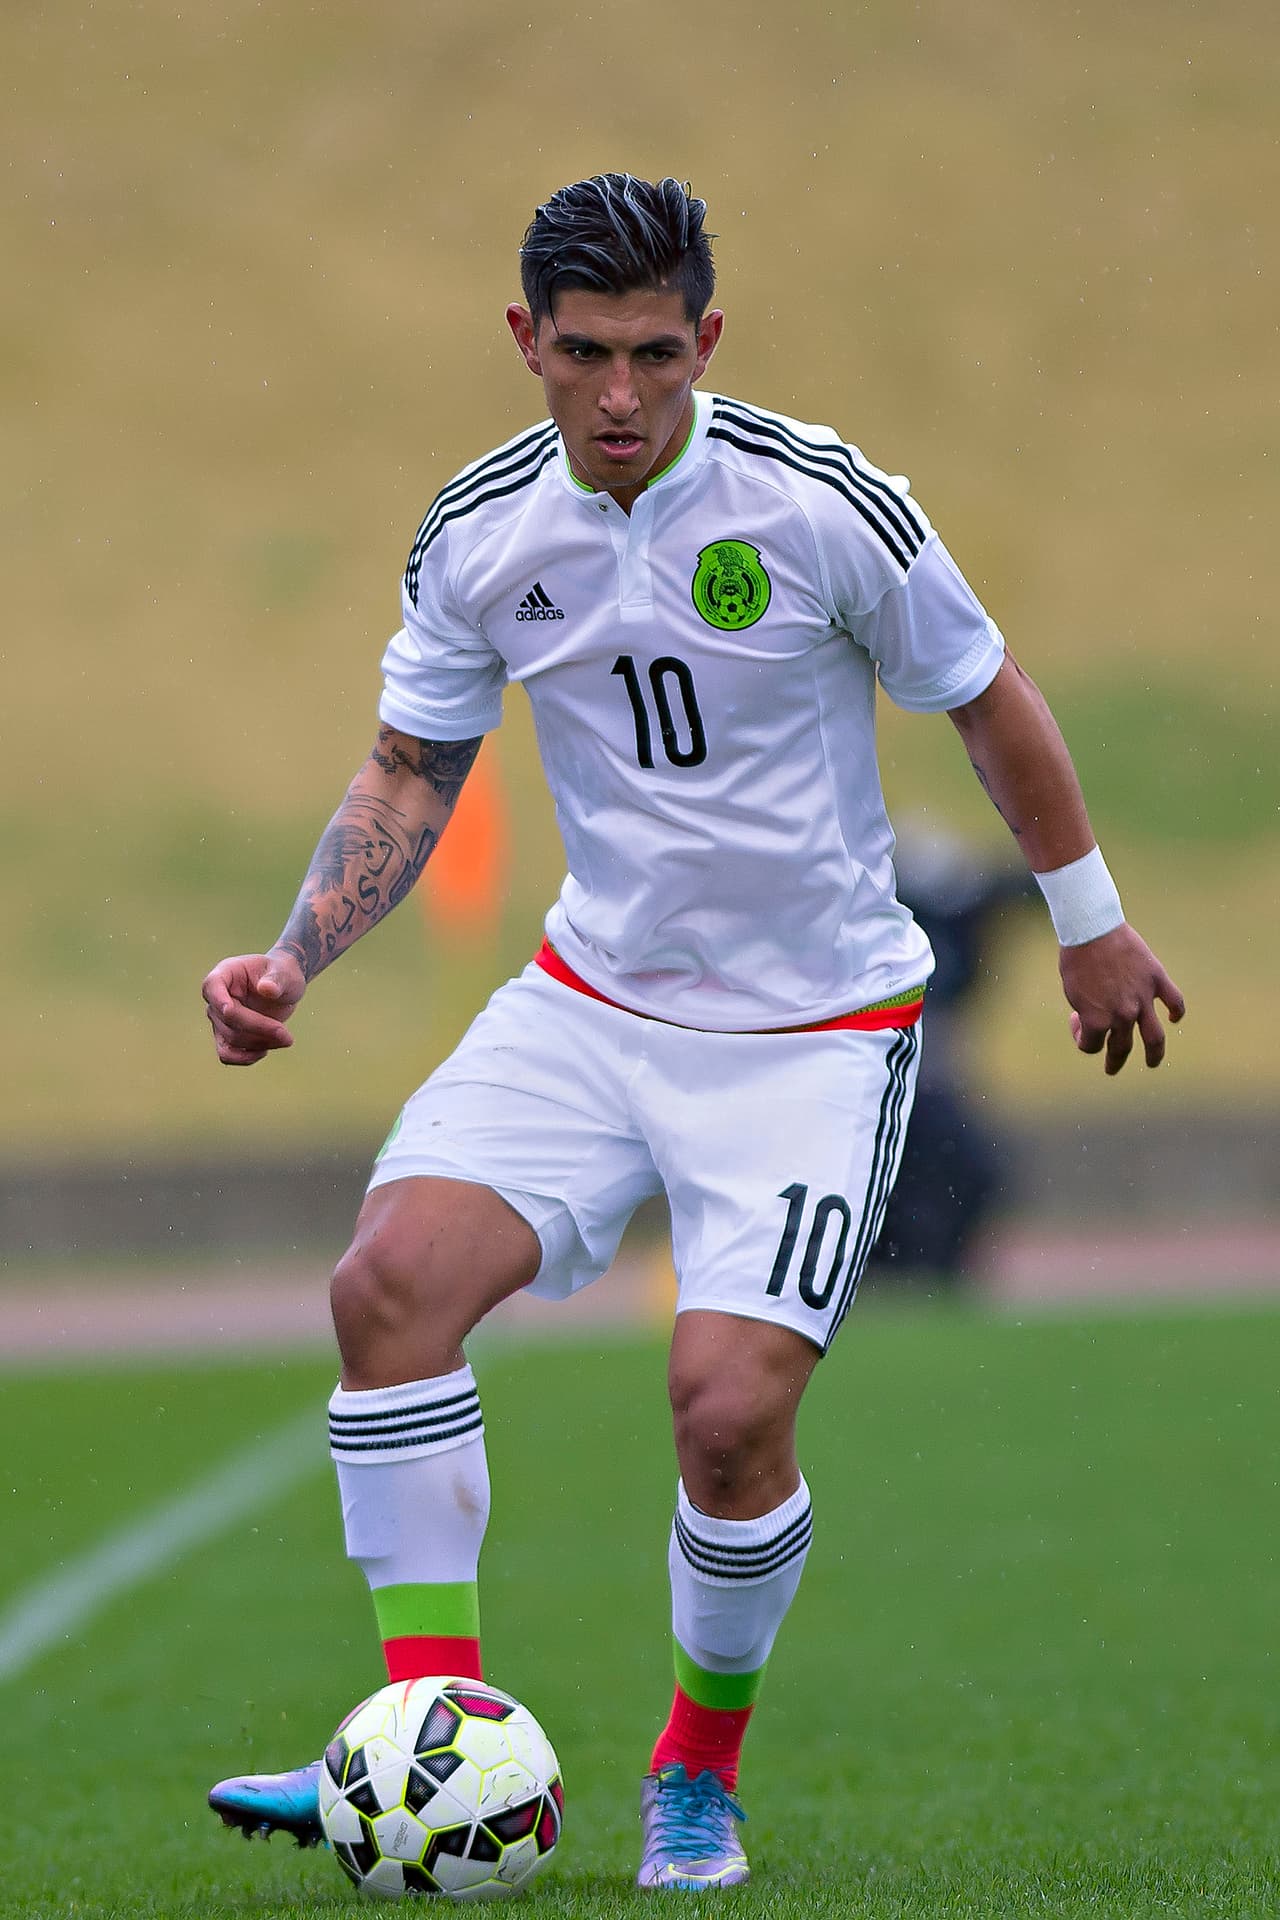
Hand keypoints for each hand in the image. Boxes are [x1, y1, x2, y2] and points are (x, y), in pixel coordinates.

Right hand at [201, 950, 305, 1065]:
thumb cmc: (282, 973)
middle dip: (258, 1028)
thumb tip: (267, 989)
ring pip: (230, 1040)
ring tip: (284, 1039)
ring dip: (258, 1044)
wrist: (283, 986)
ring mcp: (219, 1019)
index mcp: (226, 973)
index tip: (230, 1010)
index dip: (219, 1000)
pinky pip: (227, 1054)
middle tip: (287, 1036)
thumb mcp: (284, 971)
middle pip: (227, 1019)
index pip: (212, 985)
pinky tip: (266, 1050)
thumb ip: (276, 979)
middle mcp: (217, 997)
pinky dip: (246, 1058)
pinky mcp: (227, 1036)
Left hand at [1059, 925, 1185, 1074]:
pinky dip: (1177, 1011)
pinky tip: (1173, 1018)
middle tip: (1111, 1068)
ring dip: (1154, 1054)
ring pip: (1154, 1037)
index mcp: (1097, 1020)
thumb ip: (1087, 1010)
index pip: (1090, 1045)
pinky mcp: (1156, 980)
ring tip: (1152, 1062)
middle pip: (1121, 1048)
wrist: (1092, 929)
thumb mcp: (1072, 992)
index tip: (1076, 1020)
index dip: (1080, 1036)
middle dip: (1114, 1060)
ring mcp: (1142, 999)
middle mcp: (1122, 1015)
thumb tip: (1094, 1020)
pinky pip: (1174, 1001)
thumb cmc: (1075, 959)